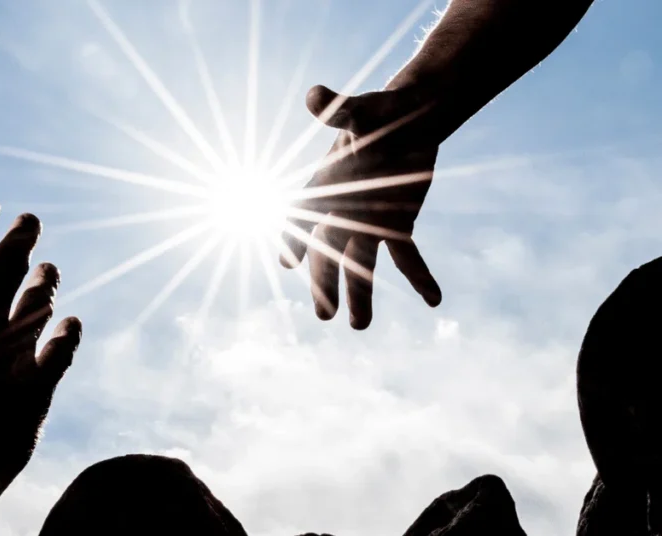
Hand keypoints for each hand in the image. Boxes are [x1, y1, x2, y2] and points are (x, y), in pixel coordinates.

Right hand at [0, 196, 81, 532]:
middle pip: (5, 268)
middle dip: (19, 241)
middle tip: (31, 222)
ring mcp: (11, 355)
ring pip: (35, 305)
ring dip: (42, 285)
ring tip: (49, 271)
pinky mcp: (35, 390)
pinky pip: (60, 354)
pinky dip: (67, 336)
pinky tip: (71, 325)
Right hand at [280, 84, 442, 329]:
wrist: (411, 118)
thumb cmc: (377, 111)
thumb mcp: (358, 110)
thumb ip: (337, 110)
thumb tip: (314, 95)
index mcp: (324, 188)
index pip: (303, 217)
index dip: (295, 238)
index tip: (287, 262)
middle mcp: (342, 211)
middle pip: (331, 252)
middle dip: (326, 282)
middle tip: (323, 314)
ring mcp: (369, 222)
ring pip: (363, 264)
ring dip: (362, 295)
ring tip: (358, 327)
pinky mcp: (397, 225)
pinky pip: (407, 257)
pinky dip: (419, 278)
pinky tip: (434, 300)